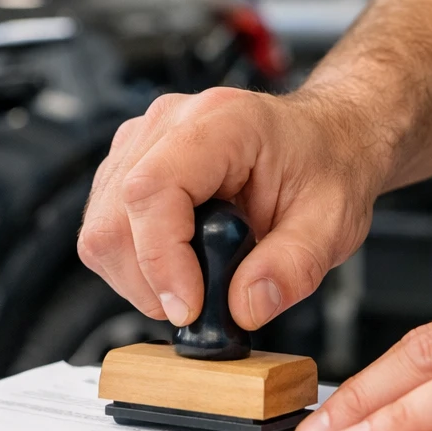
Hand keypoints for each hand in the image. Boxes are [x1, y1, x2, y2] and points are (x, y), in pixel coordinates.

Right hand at [78, 87, 391, 328]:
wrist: (323, 140)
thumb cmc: (325, 165)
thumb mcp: (331, 223)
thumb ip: (292, 268)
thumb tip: (244, 308)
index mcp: (221, 123)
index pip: (153, 189)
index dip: (161, 258)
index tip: (189, 307)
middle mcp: (169, 122)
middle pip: (114, 217)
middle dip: (149, 281)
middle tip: (198, 307)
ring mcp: (142, 141)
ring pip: (101, 228)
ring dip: (138, 277)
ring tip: (193, 285)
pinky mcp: (129, 165)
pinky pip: (105, 226)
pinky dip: (134, 264)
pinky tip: (177, 266)